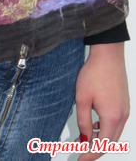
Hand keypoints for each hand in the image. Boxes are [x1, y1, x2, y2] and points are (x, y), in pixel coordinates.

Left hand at [75, 42, 128, 159]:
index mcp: (112, 117)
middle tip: (80, 152)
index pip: (102, 145)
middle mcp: (122, 116)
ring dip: (100, 139)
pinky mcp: (124, 104)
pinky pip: (116, 123)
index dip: (90, 155)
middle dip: (95, 149)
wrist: (108, 55)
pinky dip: (105, 129)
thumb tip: (84, 139)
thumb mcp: (82, 98)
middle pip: (110, 142)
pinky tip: (94, 126)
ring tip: (83, 139)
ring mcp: (125, 110)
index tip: (80, 160)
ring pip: (113, 133)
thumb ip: (83, 121)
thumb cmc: (94, 73)